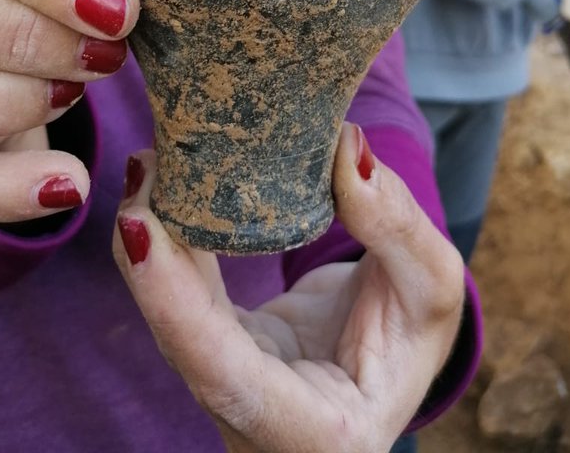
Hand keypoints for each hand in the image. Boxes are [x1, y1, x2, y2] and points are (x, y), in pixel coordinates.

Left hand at [113, 123, 465, 452]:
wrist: (395, 357)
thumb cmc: (415, 335)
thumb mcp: (431, 284)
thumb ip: (395, 224)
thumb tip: (347, 145)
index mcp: (317, 429)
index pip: (229, 379)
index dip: (175, 306)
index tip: (139, 229)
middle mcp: (257, 425)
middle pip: (184, 347)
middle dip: (150, 259)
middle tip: (143, 171)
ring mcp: (228, 391)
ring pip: (174, 320)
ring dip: (151, 242)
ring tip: (148, 164)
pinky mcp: (214, 351)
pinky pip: (183, 298)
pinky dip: (169, 242)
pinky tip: (160, 185)